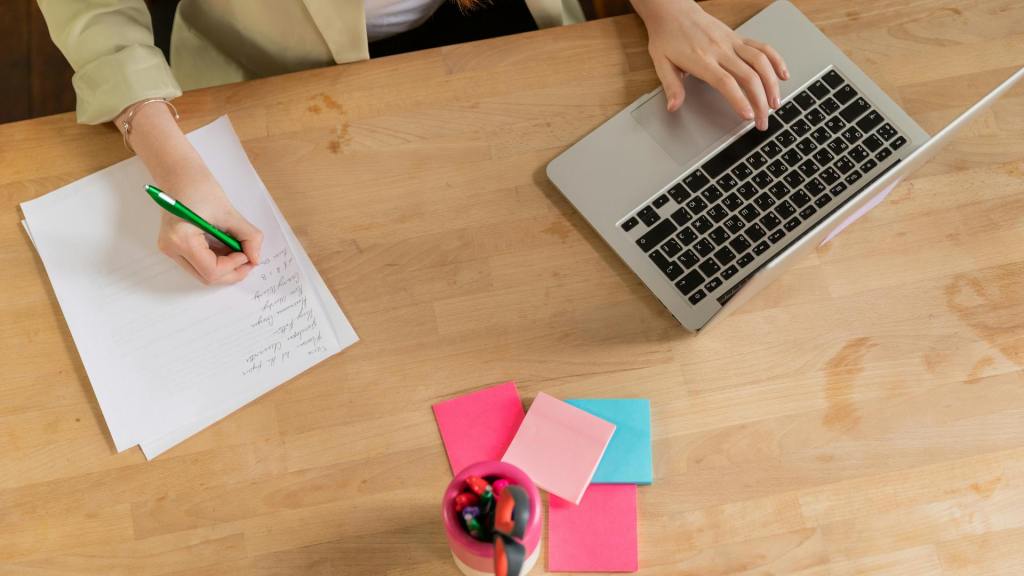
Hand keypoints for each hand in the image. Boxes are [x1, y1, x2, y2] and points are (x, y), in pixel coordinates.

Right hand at [116, 99, 261, 284]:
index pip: (212, 271)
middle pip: (207, 277)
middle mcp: (171, 249)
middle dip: (232, 271)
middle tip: (250, 258)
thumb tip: (256, 258)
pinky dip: (217, 260)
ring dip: (226, 267)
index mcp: (181, 240)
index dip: (235, 267)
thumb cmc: (199, 186)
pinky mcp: (175, 246)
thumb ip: (248, 236)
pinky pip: (199, 263)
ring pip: (203, 273)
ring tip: (239, 250)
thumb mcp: (229, 213)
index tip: (248, 254)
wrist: (178, 172)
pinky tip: (228, 247)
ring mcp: (170, 249)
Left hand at [633, 0, 788, 130]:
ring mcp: (732, 42)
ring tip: (775, 103)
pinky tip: (783, 74)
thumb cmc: (667, 38)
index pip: (725, 82)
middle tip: (763, 122)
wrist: (673, 10)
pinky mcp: (738, 37)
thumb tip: (673, 107)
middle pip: (748, 76)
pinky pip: (762, 47)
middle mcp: (720, 50)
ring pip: (760, 61)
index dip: (739, 100)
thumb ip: (671, 87)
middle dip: (760, 101)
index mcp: (701, 59)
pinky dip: (776, 60)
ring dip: (772, 83)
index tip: (748, 116)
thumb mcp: (661, 64)